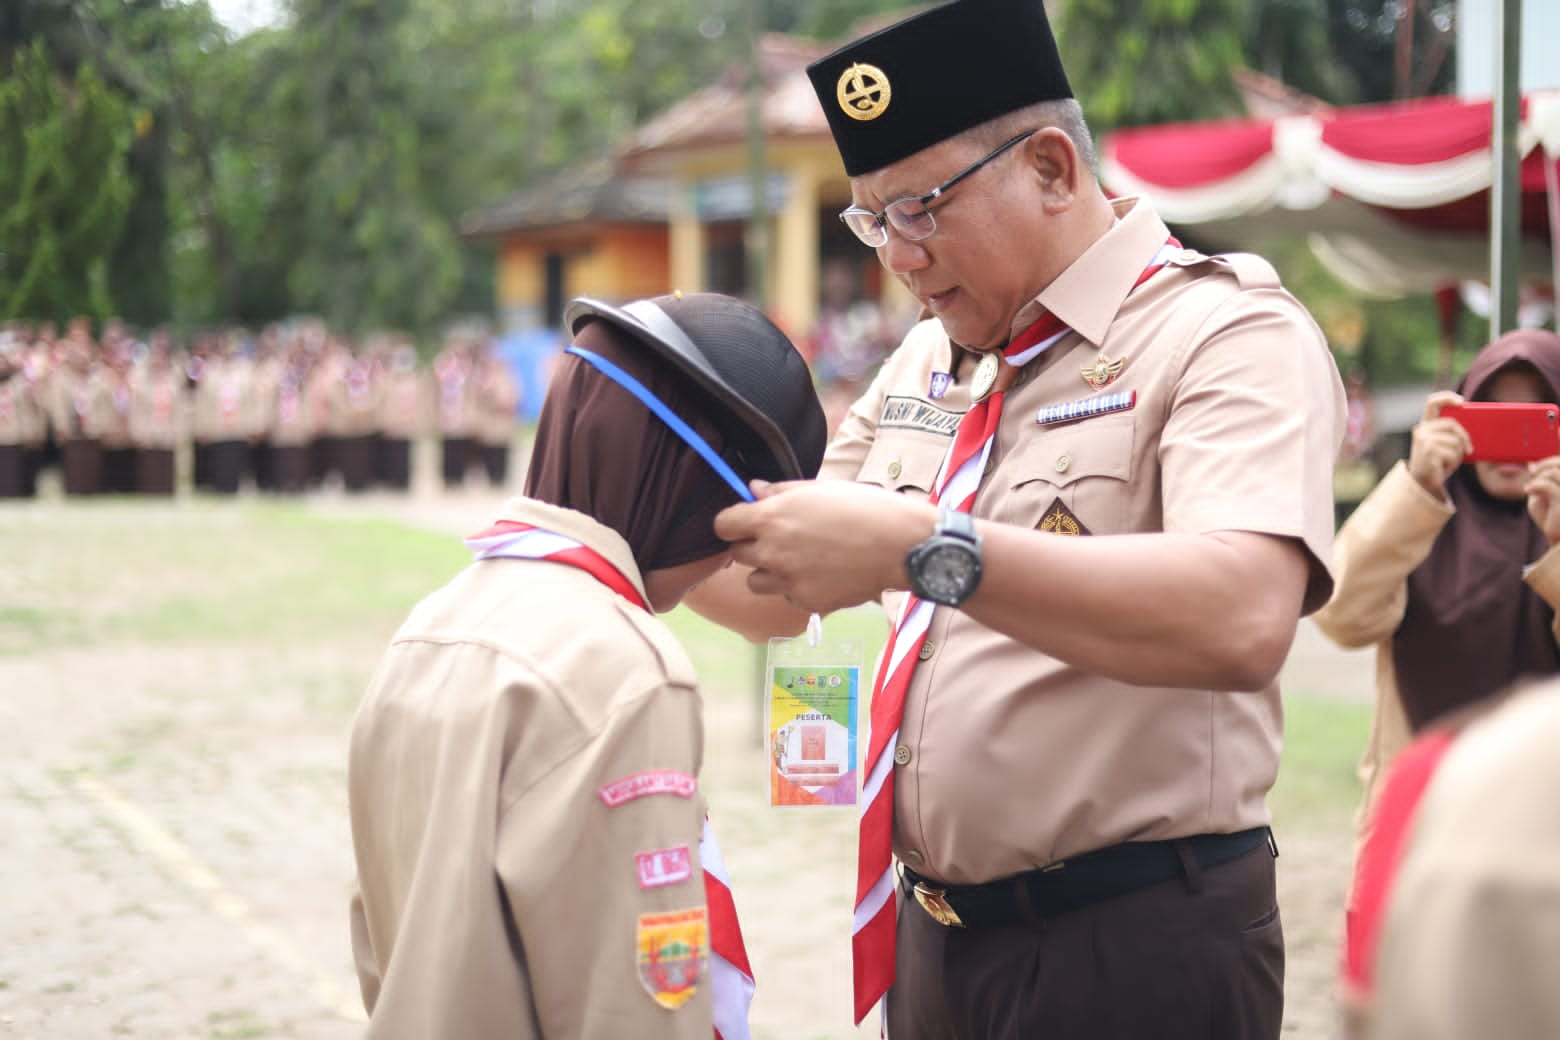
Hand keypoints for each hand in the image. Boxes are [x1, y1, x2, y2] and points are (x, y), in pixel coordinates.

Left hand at [714, 479, 933, 614]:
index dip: (733, 522)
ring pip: (757, 582)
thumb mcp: (819, 488)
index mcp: (771, 518)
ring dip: (769, 572)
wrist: (899, 545)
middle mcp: (772, 552)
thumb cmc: (864, 508)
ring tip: (798, 561)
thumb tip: (753, 490)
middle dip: (752, 546)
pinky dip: (798, 588)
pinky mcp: (807, 602)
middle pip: (737, 555)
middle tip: (780, 539)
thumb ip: (779, 492)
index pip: (723, 525)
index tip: (745, 521)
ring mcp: (788, 582)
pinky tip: (823, 574)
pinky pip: (788, 597)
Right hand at [1407, 391, 1472, 499]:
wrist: (1423, 482)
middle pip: (1452, 424)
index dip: (1447, 398)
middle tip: (1469, 449)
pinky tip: (1444, 467)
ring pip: (1455, 442)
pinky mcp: (1428, 452)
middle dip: (1465, 437)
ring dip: (1458, 454)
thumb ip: (1452, 433)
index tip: (1462, 402)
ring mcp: (1423, 441)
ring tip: (1449, 462)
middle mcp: (1421, 430)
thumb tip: (1477, 426)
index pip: (1432, 402)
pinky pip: (1453, 454)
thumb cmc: (1438, 462)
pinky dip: (1454, 463)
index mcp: (1426, 425)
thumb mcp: (1444, 444)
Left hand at [1526, 456, 1559, 545]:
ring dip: (1539, 478)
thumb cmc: (1551, 520)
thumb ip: (1539, 480)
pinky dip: (1535, 485)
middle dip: (1545, 466)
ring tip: (1532, 488)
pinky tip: (1528, 490)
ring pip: (1554, 473)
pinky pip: (1547, 486)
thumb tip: (1531, 463)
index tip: (1535, 468)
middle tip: (1532, 474)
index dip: (1550, 461)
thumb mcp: (1542, 497)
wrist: (1557, 542)